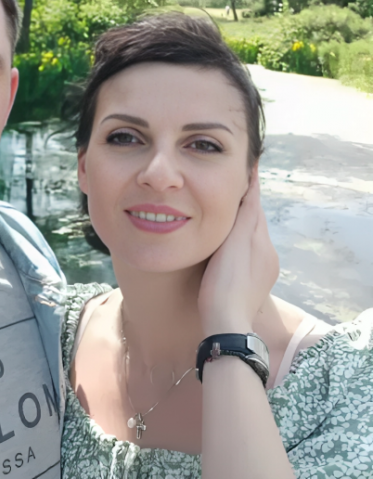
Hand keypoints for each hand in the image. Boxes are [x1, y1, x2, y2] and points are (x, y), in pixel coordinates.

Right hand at [197, 169, 279, 335]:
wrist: (225, 323)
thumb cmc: (224, 283)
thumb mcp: (233, 244)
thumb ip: (244, 216)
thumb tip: (252, 187)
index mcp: (261, 241)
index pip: (255, 205)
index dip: (249, 186)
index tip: (245, 164)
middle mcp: (266, 254)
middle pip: (253, 220)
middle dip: (243, 203)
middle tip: (228, 183)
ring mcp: (261, 270)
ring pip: (249, 237)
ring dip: (238, 223)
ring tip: (222, 210)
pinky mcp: (252, 283)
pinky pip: (245, 253)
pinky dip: (237, 241)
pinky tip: (224, 244)